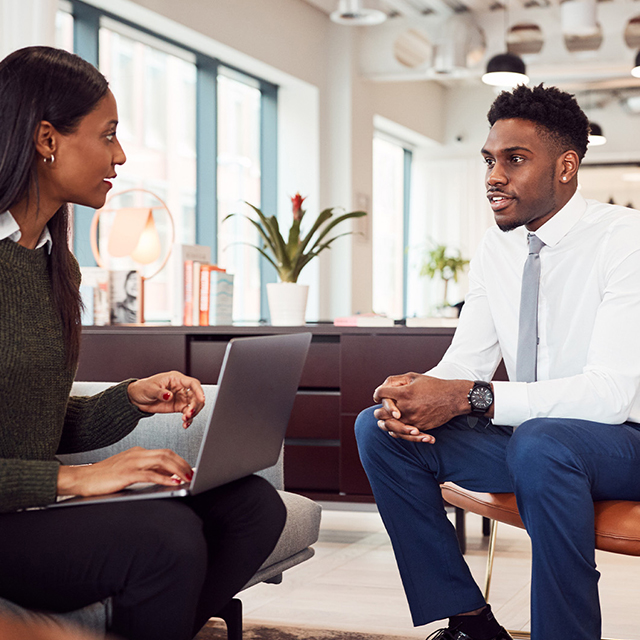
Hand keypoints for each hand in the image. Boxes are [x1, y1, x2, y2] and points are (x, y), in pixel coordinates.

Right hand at [57, 447, 193, 496]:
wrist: (81, 479)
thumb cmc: (104, 477)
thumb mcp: (130, 471)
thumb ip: (148, 471)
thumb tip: (169, 476)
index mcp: (138, 452)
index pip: (165, 452)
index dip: (180, 461)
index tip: (190, 469)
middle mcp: (137, 454)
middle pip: (167, 454)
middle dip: (182, 464)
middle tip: (193, 474)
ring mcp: (131, 462)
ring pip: (161, 460)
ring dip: (178, 469)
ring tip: (187, 478)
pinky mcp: (126, 473)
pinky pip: (150, 474)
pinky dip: (164, 478)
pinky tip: (173, 483)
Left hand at [127, 371, 204, 427]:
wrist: (136, 398)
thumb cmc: (143, 388)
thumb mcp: (150, 389)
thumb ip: (161, 393)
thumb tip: (169, 396)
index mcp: (175, 379)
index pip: (192, 383)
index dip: (199, 391)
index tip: (201, 399)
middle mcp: (181, 388)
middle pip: (196, 395)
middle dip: (195, 405)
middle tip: (189, 414)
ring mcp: (180, 398)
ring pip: (194, 405)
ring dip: (192, 413)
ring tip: (185, 419)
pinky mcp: (178, 406)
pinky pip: (187, 413)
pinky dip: (188, 419)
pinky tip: (185, 424)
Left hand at [373, 373, 471, 441]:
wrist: (452, 398)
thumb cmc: (433, 385)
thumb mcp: (414, 377)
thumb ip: (397, 381)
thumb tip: (383, 387)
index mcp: (404, 393)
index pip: (380, 394)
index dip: (377, 394)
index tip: (377, 396)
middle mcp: (406, 407)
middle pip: (381, 413)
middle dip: (379, 411)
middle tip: (379, 410)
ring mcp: (412, 419)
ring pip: (389, 426)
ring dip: (385, 424)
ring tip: (382, 422)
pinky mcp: (419, 427)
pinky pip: (402, 433)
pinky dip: (397, 431)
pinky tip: (394, 429)